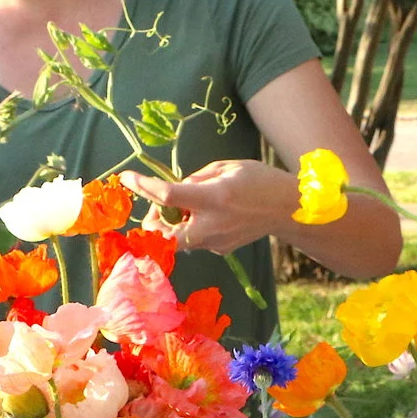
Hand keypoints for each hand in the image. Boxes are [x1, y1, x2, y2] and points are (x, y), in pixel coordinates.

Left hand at [118, 161, 295, 253]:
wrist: (289, 209)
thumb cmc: (259, 180)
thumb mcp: (225, 167)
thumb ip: (195, 178)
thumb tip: (172, 190)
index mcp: (214, 198)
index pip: (168, 195)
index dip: (143, 186)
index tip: (127, 177)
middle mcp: (212, 225)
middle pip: (164, 235)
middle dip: (153, 223)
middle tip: (160, 207)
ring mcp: (216, 242)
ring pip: (178, 239)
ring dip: (174, 224)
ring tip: (190, 207)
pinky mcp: (220, 249)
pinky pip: (195, 240)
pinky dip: (193, 227)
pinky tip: (212, 216)